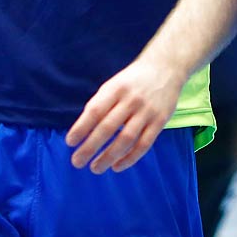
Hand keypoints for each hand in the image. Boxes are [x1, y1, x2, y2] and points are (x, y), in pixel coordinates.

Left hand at [65, 55, 186, 173]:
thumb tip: (82, 130)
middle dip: (90, 147)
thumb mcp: (114, 84)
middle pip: (108, 127)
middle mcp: (131, 100)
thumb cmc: (133, 80)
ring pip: (126, 139)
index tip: (70, 142)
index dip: (81, 127)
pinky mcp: (160, 121)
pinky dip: (130, 158)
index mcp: (115, 88)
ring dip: (109, 157)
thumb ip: (101, 104)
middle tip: (77, 161)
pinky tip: (117, 166)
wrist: (165, 67)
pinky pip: (143, 144)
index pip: (95, 110)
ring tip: (95, 168)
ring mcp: (146, 111)